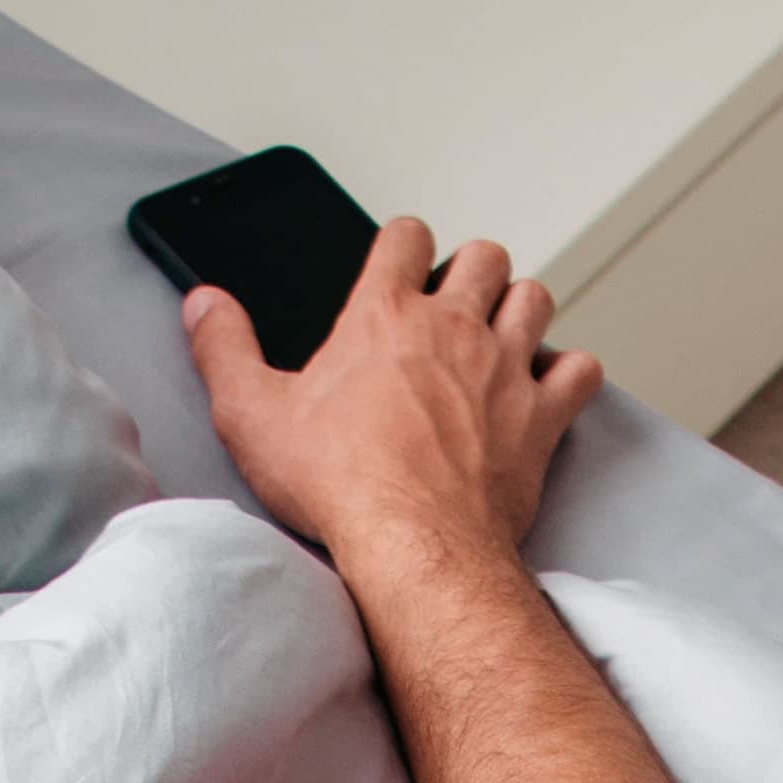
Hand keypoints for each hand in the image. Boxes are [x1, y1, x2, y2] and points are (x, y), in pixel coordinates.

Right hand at [182, 217, 603, 561]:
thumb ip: (224, 349)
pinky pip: (578, 370)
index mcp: (383, 316)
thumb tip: (204, 305)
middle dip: (470, 268)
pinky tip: (547, 385)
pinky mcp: (542, 416)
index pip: (406, 238)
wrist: (413, 544)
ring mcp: (506, 368)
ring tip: (499, 329)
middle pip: (486, 257)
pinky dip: (567, 372)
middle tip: (452, 296)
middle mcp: (454, 327)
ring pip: (536, 299)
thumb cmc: (337, 483)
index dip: (402, 241)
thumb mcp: (250, 414)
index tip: (398, 256)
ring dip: (519, 306)